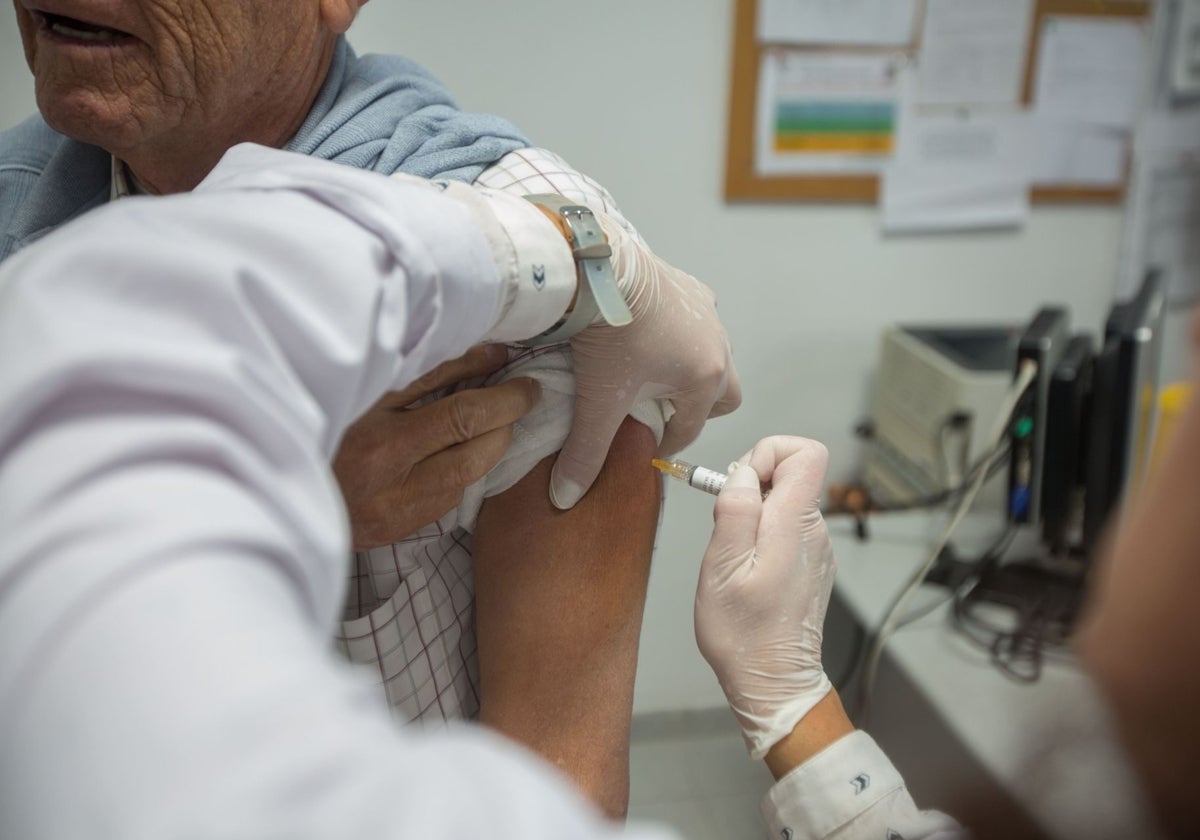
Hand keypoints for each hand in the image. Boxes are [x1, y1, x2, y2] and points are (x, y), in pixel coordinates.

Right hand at [333, 344, 539, 549]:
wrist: (279, 485)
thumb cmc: (325, 424)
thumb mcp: (369, 391)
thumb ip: (429, 374)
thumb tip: (489, 356)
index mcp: (382, 442)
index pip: (463, 417)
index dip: (504, 397)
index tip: (523, 379)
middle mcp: (394, 484)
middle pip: (475, 453)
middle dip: (506, 421)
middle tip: (521, 396)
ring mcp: (398, 511)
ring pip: (468, 478)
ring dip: (491, 445)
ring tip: (495, 418)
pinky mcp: (400, 528)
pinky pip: (450, 496)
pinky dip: (465, 468)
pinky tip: (463, 448)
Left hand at [551, 214, 741, 508]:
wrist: (597, 267)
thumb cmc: (606, 333)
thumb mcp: (597, 400)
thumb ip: (586, 453)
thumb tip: (566, 498)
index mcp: (705, 378)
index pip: (691, 428)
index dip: (667, 443)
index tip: (646, 447)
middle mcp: (718, 345)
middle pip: (723, 394)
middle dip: (697, 409)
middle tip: (660, 412)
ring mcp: (709, 313)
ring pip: (713, 356)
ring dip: (690, 371)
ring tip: (651, 375)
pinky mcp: (692, 288)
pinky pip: (700, 322)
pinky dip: (683, 337)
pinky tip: (649, 336)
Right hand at [694, 436, 835, 758]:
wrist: (774, 682)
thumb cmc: (743, 632)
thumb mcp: (721, 567)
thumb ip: (734, 510)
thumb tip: (741, 473)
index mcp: (795, 524)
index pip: (806, 452)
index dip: (767, 452)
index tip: (738, 484)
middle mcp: (815, 530)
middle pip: (791, 472)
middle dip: (750, 484)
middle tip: (724, 526)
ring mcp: (816, 548)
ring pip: (784, 501)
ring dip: (752, 513)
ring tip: (731, 556)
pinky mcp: (810, 564)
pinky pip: (785, 527)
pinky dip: (760, 534)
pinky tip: (744, 569)